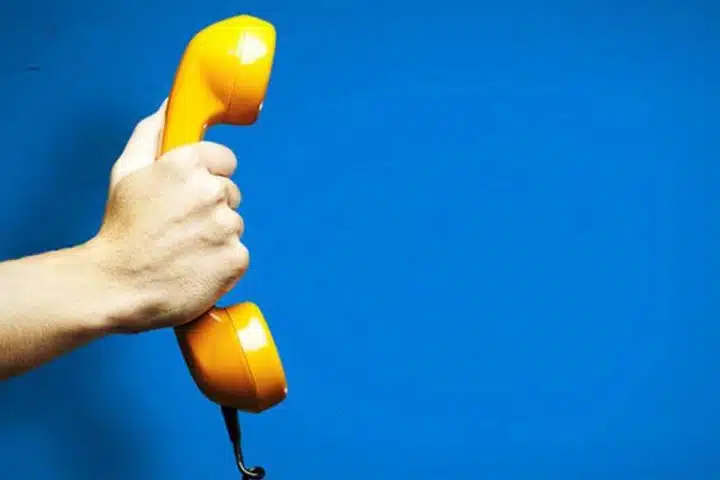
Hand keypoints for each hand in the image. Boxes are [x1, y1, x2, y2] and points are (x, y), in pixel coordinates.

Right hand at [89, 101, 248, 332]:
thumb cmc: (120, 231)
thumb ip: (151, 134)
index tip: (190, 193)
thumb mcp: (126, 173)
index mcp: (186, 164)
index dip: (209, 176)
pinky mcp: (236, 258)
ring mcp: (226, 226)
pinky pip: (239, 254)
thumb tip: (169, 106)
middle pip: (230, 194)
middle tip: (178, 228)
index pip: (225, 160)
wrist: (116, 287)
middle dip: (211, 208)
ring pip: (234, 225)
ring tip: (183, 251)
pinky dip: (222, 263)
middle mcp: (211, 192)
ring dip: (216, 236)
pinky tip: (195, 268)